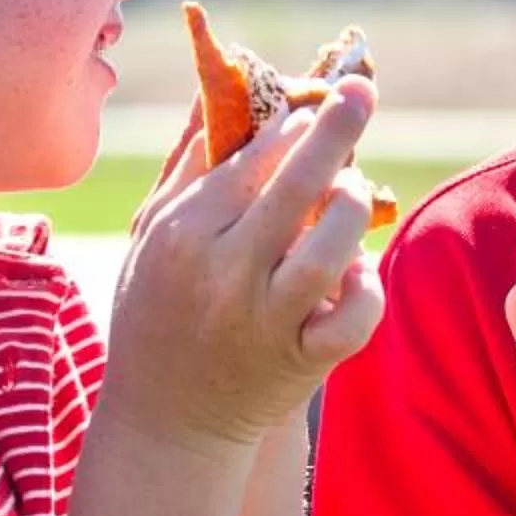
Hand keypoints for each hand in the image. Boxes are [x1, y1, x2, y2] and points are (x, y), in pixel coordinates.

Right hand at [98, 79, 386, 450]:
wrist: (166, 423)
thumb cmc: (155, 314)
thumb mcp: (149, 237)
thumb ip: (188, 166)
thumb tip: (219, 94)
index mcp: (183, 236)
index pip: (248, 162)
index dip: (287, 126)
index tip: (308, 103)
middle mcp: (224, 274)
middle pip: (295, 187)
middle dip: (335, 130)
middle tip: (360, 93)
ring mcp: (266, 320)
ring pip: (331, 250)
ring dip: (351, 208)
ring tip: (352, 190)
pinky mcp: (301, 361)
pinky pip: (353, 319)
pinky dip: (366, 289)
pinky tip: (358, 270)